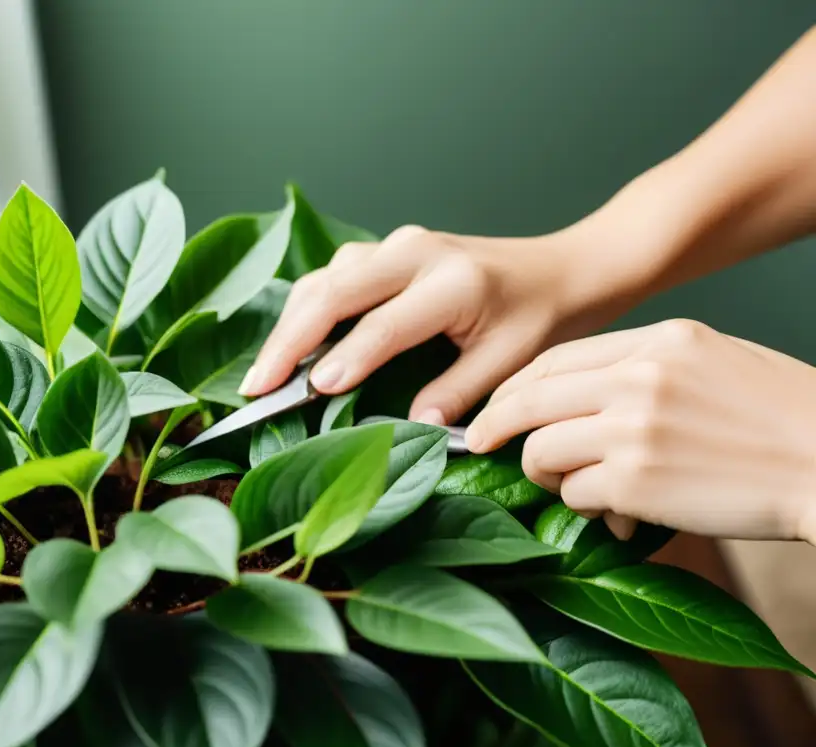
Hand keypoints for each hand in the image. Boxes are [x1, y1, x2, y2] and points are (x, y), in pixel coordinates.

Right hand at [241, 224, 627, 424]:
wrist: (560, 270)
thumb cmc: (540, 318)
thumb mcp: (511, 362)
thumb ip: (458, 393)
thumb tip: (409, 429)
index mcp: (452, 282)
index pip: (385, 324)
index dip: (346, 358)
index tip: (310, 390)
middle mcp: (416, 253)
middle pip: (334, 291)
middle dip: (289, 340)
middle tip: (256, 388)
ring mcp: (397, 246)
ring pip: (325, 279)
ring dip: (290, 325)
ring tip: (265, 374)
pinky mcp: (386, 251)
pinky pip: (334, 276)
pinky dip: (306, 309)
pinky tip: (292, 343)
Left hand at [467, 319, 815, 543]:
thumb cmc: (777, 416)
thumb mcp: (710, 361)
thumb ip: (639, 370)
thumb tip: (574, 403)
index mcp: (656, 341)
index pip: (553, 359)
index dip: (512, 387)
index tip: (494, 408)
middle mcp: (638, 377)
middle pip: (529, 398)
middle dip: (496, 426)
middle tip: (480, 444)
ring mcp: (635, 428)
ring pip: (542, 450)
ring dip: (544, 474)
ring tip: (568, 486)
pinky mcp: (638, 481)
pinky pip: (576, 493)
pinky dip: (583, 506)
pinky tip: (613, 514)